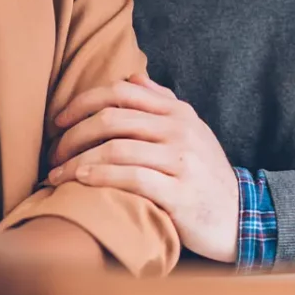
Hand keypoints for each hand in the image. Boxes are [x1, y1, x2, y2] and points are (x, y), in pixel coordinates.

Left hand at [49, 76, 239, 262]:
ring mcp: (181, 160)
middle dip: (73, 135)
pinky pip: (132, 178)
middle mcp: (179, 130)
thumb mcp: (192, 132)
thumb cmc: (205, 175)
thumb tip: (133, 78)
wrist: (242, 216)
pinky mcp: (180, 192)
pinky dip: (100, 178)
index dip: (83, 102)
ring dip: (78, 161)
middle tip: (53, 152)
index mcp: (178, 112)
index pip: (122, 92)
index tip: (58, 120)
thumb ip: (162, 103)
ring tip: (56, 174)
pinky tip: (81, 182)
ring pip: (116, 149)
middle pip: (112, 119)